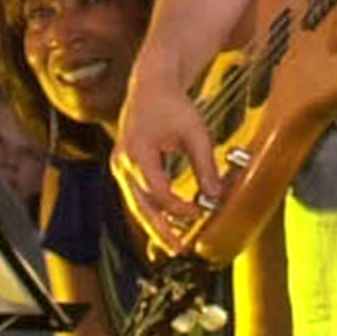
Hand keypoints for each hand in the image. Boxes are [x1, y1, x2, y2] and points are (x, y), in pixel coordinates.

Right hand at [108, 54, 222, 254]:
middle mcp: (124, 161)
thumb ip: (205, 165)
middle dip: (160, 230)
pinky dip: (149, 209)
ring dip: (153, 224)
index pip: (159, 192)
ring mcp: (120, 164)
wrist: (151, 85)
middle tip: (178, 250)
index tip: (199, 214)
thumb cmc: (173, 105)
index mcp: (140, 151)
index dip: (179, 207)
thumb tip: (216, 196)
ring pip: (136, 203)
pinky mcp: (123, 165)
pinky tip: (163, 223)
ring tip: (171, 244)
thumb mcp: (195, 132)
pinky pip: (135, 194)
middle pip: (141, 205)